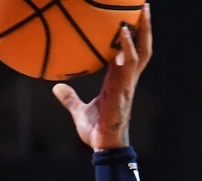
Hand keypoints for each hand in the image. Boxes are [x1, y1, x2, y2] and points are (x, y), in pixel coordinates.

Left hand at [51, 2, 151, 150]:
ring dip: (141, 30)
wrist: (104, 146)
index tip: (132, 18)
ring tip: (140, 10)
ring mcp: (127, 83)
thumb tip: (56, 87)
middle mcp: (127, 78)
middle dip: (145, 27)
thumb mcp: (79, 111)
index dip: (133, 37)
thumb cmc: (95, 131)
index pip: (129, 53)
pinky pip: (129, 63)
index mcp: (118, 81)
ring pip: (140, 51)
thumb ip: (70, 98)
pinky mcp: (124, 88)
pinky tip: (122, 32)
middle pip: (142, 48)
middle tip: (143, 6)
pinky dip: (127, 46)